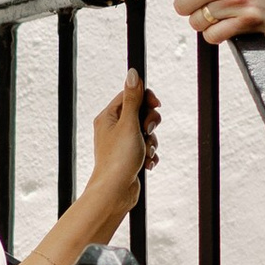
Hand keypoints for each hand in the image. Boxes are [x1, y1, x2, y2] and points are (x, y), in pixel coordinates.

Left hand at [89, 74, 158, 222]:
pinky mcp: (129, 157)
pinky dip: (150, 155)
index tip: (156, 105)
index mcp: (108, 117)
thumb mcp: (128, 123)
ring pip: (146, 133)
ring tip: (145, 153)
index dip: (146, 99)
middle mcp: (113, 129)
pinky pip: (147, 148)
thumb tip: (133, 73)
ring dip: (151, 142)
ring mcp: (121, 144)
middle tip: (146, 133)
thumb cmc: (118, 158)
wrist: (115, 192)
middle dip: (150, 124)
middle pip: (141, 114)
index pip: (130, 96)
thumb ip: (133, 98)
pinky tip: (146, 164)